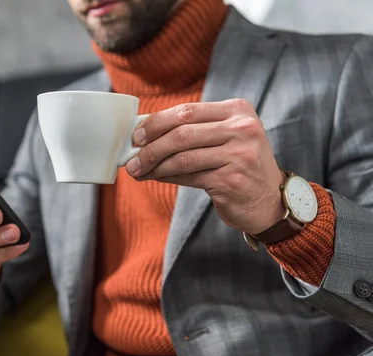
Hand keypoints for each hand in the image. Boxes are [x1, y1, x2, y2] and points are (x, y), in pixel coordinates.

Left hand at [126, 99, 285, 233]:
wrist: (269, 200)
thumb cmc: (237, 166)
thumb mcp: (223, 139)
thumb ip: (192, 132)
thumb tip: (144, 136)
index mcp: (237, 110)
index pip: (187, 111)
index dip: (156, 123)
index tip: (136, 135)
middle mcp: (242, 128)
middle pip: (182, 133)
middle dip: (150, 146)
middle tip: (132, 158)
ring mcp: (239, 153)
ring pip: (182, 156)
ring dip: (154, 165)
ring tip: (137, 171)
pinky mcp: (232, 179)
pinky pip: (188, 176)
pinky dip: (166, 177)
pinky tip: (155, 178)